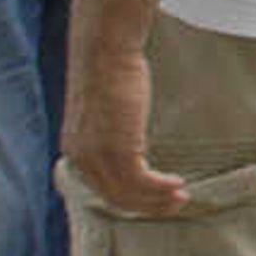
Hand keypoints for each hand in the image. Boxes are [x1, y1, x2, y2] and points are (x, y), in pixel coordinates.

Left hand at [58, 52, 185, 217]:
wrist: (104, 50)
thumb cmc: (108, 69)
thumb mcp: (104, 107)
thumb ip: (111, 128)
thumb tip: (130, 136)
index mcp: (75, 149)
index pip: (101, 187)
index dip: (130, 197)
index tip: (155, 196)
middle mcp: (81, 157)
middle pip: (115, 197)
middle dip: (147, 205)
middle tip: (174, 203)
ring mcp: (98, 155)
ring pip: (128, 194)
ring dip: (157, 200)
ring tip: (181, 197)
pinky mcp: (118, 148)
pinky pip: (141, 181)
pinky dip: (160, 187)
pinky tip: (176, 183)